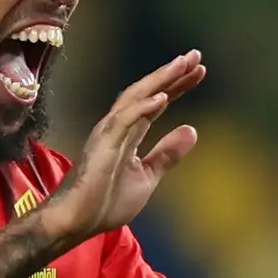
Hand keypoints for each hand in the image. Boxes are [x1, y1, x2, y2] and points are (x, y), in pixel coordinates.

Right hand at [41, 49, 206, 241]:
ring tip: (182, 65)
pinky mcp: (102, 145)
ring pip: (135, 98)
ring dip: (159, 80)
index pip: (156, 103)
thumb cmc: (105, 201)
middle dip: (170, 73)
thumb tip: (192, 130)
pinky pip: (124, 121)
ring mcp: (108, 133)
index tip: (198, 71)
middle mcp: (117, 126)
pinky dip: (142, 107)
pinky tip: (163, 97)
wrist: (78, 222)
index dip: (177, 86)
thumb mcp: (147, 177)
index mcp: (128, 133)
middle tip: (195, 55)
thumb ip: (167, 155)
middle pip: (147, 92)